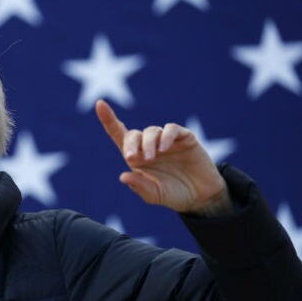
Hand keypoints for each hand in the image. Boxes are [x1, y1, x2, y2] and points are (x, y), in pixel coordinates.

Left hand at [95, 100, 232, 214]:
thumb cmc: (174, 195)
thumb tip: (123, 177)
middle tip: (132, 157)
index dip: (109, 120)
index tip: (99, 104)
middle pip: (134, 134)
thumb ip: (140, 186)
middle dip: (131, 143)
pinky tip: (164, 148)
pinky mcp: (184, 138)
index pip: (119, 135)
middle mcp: (149, 146)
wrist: (202, 196)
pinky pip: (172, 129)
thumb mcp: (155, 195)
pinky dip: (167, 135)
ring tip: (152, 156)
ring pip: (152, 131)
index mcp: (137, 159)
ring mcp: (167, 141)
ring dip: (148, 142)